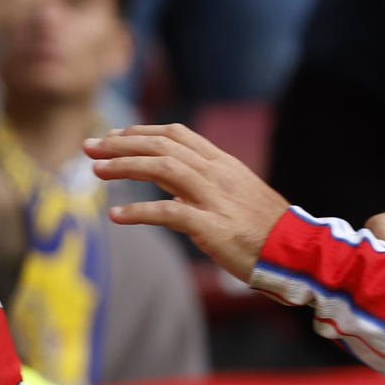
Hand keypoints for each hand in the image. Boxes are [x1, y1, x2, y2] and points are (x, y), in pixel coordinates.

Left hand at [84, 123, 288, 281]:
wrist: (296, 252)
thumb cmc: (261, 226)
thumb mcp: (230, 193)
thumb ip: (195, 180)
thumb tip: (158, 173)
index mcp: (221, 163)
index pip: (176, 134)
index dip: (140, 132)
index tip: (110, 136)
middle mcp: (217, 173)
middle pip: (163, 146)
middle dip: (121, 143)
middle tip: (88, 147)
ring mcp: (215, 198)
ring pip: (164, 169)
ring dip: (125, 167)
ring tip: (96, 171)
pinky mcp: (214, 227)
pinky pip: (171, 213)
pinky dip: (140, 211)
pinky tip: (116, 215)